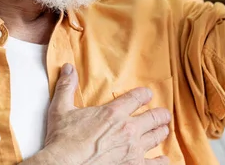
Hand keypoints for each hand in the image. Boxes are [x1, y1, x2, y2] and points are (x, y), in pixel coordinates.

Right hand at [29, 64, 170, 164]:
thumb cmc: (63, 140)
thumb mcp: (61, 109)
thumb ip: (66, 87)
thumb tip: (68, 68)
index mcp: (113, 113)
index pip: (137, 98)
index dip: (145, 95)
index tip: (148, 95)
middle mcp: (128, 129)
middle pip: (154, 117)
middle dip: (160, 115)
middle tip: (163, 114)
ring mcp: (133, 150)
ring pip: (157, 137)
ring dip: (161, 132)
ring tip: (164, 130)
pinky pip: (155, 164)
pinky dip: (161, 161)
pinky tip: (163, 159)